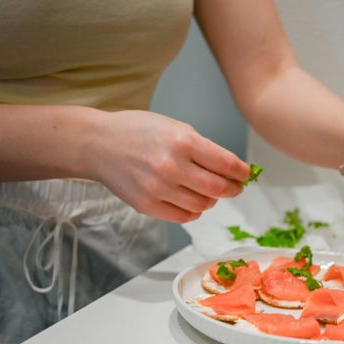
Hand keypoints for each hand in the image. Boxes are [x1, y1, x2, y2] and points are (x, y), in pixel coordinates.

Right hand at [87, 110, 248, 222]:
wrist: (98, 144)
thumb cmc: (138, 132)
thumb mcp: (174, 127)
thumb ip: (203, 148)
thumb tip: (232, 169)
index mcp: (182, 142)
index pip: (226, 164)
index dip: (242, 172)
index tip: (246, 174)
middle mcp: (171, 166)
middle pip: (218, 189)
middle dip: (232, 189)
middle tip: (235, 187)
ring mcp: (158, 188)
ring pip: (203, 205)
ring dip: (211, 200)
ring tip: (207, 191)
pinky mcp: (147, 206)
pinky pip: (184, 216)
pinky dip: (194, 210)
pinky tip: (190, 199)